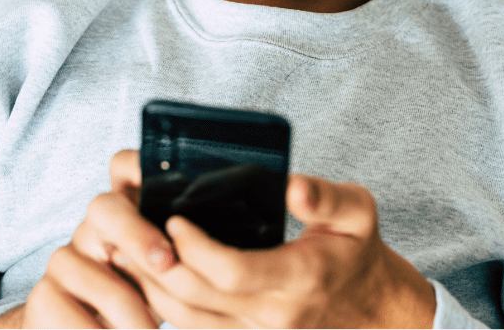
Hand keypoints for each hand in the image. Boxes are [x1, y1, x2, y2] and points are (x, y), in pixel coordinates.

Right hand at [0, 152, 172, 327]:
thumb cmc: (145, 299)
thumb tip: (209, 249)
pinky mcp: (43, 295)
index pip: (125, 167)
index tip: (169, 183)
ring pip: (89, 268)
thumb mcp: (168, 273)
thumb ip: (182, 254)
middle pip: (104, 208)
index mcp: (128, 211)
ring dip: (127, 306)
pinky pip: (61, 310)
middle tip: (166, 265)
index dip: (138, 167)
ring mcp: (65, 258)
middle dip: (137, 234)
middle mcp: (93, 227)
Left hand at [110, 153, 436, 327]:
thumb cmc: (357, 252)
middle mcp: (274, 314)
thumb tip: (293, 187)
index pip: (232, 271)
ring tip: (132, 250)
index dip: (195, 247)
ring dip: (153, 288)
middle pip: (197, 298)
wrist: (371, 310)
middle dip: (159, 265)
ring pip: (187, 321)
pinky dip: (166, 306)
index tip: (174, 218)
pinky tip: (152, 277)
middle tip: (136, 229)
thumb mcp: (358, 213)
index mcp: (301, 277)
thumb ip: (327, 197)